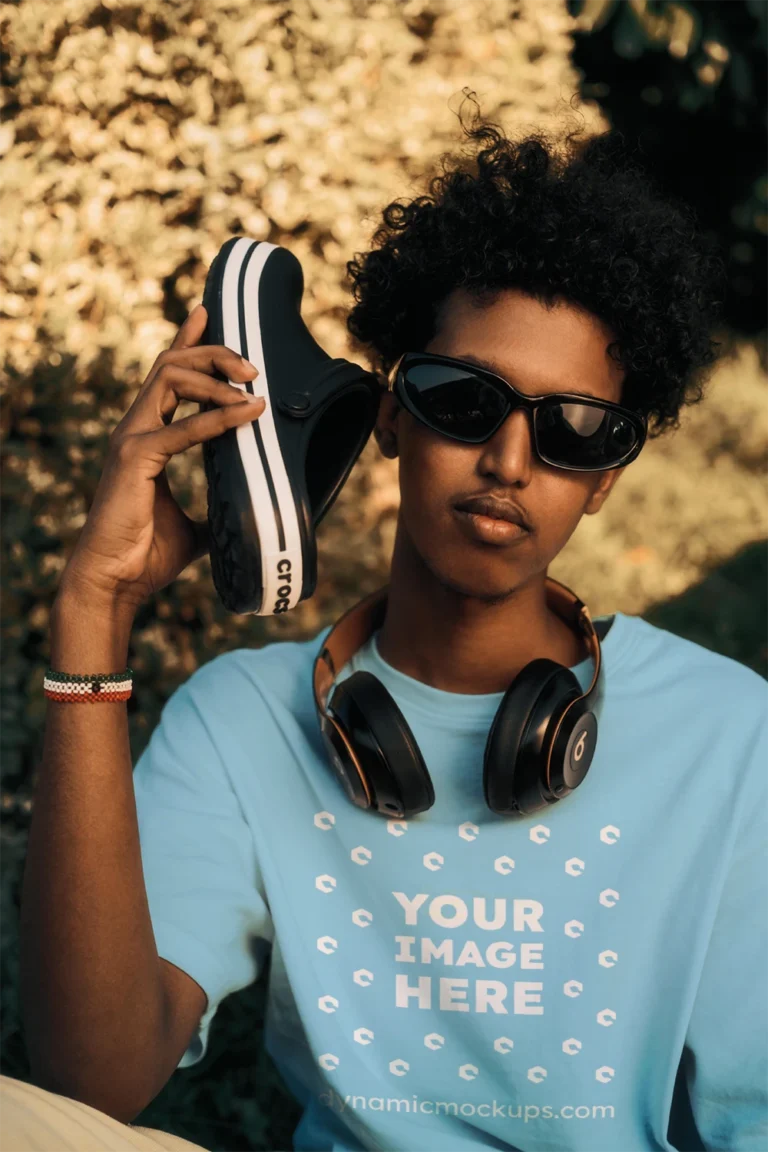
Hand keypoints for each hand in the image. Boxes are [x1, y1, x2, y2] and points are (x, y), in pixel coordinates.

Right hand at [57, 304, 264, 611]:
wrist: (114, 582)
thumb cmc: (146, 555)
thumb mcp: (194, 527)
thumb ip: (215, 509)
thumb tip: (249, 515)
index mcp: (145, 436)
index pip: (165, 375)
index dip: (187, 341)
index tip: (208, 313)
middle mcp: (134, 428)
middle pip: (172, 365)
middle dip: (214, 353)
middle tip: (254, 368)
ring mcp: (131, 438)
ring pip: (171, 377)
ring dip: (216, 376)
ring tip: (253, 389)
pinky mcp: (136, 458)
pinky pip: (183, 427)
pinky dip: (218, 418)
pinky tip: (248, 414)